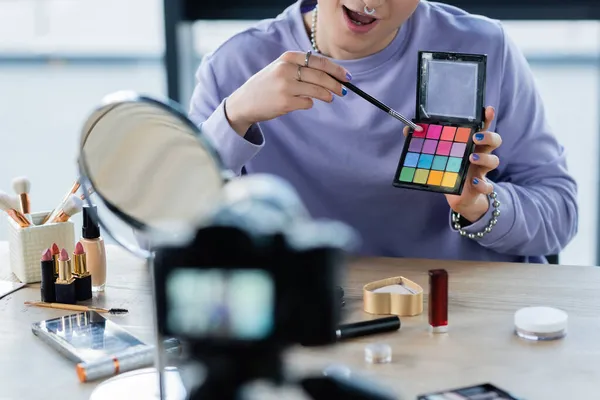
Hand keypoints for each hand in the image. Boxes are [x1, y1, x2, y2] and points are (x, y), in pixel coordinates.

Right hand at [225, 51, 350, 135]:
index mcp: (288, 58)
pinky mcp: (285, 102)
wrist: (244, 102)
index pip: (319, 61)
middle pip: (321, 76)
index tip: (347, 76)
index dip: (336, 70)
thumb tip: (332, 75)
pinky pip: (307, 103)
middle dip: (336, 84)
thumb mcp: (281, 68)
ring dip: (327, 95)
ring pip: (317, 90)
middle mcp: (286, 69)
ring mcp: (285, 86)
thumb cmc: (267, 85)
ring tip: (330, 98)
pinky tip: (303, 103)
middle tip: (344, 91)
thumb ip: (302, 68)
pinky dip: (309, 103)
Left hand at [403, 106, 501, 222]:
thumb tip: (407, 129)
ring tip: (471, 158)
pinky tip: (473, 182)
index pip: (482, 127)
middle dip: (488, 136)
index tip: (487, 110)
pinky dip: (482, 184)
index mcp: (470, 145)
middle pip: (494, 140)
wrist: (461, 198)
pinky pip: (487, 186)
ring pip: (494, 160)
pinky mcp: (480, 187)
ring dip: (485, 158)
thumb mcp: (438, 157)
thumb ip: (423, 142)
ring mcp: (482, 171)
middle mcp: (480, 155)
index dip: (486, 118)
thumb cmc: (451, 172)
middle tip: (475, 137)